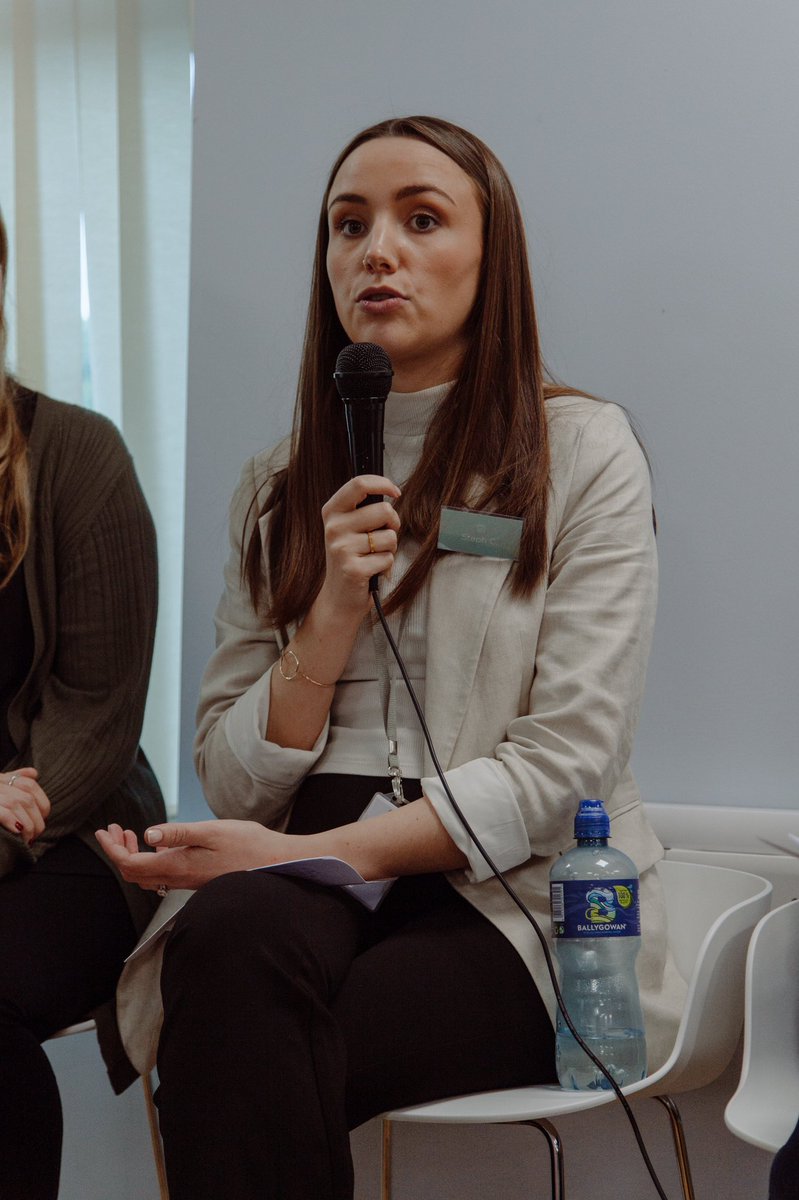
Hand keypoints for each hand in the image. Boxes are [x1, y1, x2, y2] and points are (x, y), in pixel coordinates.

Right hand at [0, 768, 50, 843]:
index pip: (30, 785)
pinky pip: (4, 813)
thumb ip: (15, 778)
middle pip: (26, 798)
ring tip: (27, 840)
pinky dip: (12, 822)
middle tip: (35, 835)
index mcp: (1, 779)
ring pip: (16, 804)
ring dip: (27, 825)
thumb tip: (34, 773)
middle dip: (35, 820)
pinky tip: (16, 831)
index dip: (41, 805)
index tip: (41, 819)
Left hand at [95, 819, 298, 891]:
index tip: (104, 831)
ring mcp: (187, 880)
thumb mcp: (212, 831)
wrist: (273, 863)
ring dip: (132, 855)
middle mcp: (178, 877)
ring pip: (147, 875)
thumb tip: (148, 833)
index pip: (130, 864)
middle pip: (134, 873)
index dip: (112, 849)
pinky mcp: (195, 877)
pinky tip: (158, 843)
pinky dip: (150, 858)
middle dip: (118, 852)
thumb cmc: (247, 844)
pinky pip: (162, 874)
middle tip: (113, 830)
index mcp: (177, 865)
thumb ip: (179, 832)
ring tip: (129, 834)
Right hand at [319, 474, 400, 617]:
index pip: (358, 484)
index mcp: (332, 512)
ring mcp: (342, 548)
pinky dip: (387, 567)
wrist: (339, 598)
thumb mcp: (350, 528)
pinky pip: (388, 558)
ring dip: (390, 548)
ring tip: (374, 558)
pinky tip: (372, 572)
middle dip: (393, 524)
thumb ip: (364, 509)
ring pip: (390, 536)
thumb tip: (390, 493)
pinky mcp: (353, 569)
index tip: (396, 492)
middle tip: (383, 538)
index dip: (383, 483)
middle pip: (383, 510)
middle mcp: (333, 527)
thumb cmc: (352, 559)